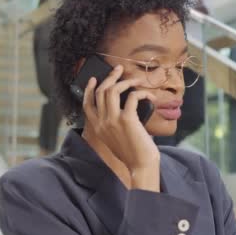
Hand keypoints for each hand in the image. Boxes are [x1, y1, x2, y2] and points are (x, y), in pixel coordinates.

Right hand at [83, 65, 159, 189]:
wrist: (140, 165)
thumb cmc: (131, 152)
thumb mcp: (114, 138)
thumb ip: (111, 125)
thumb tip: (121, 107)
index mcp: (96, 127)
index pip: (86, 104)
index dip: (89, 89)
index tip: (95, 79)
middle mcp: (101, 122)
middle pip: (101, 92)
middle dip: (110, 77)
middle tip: (119, 69)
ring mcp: (113, 120)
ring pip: (113, 90)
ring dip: (126, 81)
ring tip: (136, 79)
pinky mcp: (127, 120)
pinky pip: (133, 96)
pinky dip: (142, 92)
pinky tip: (149, 95)